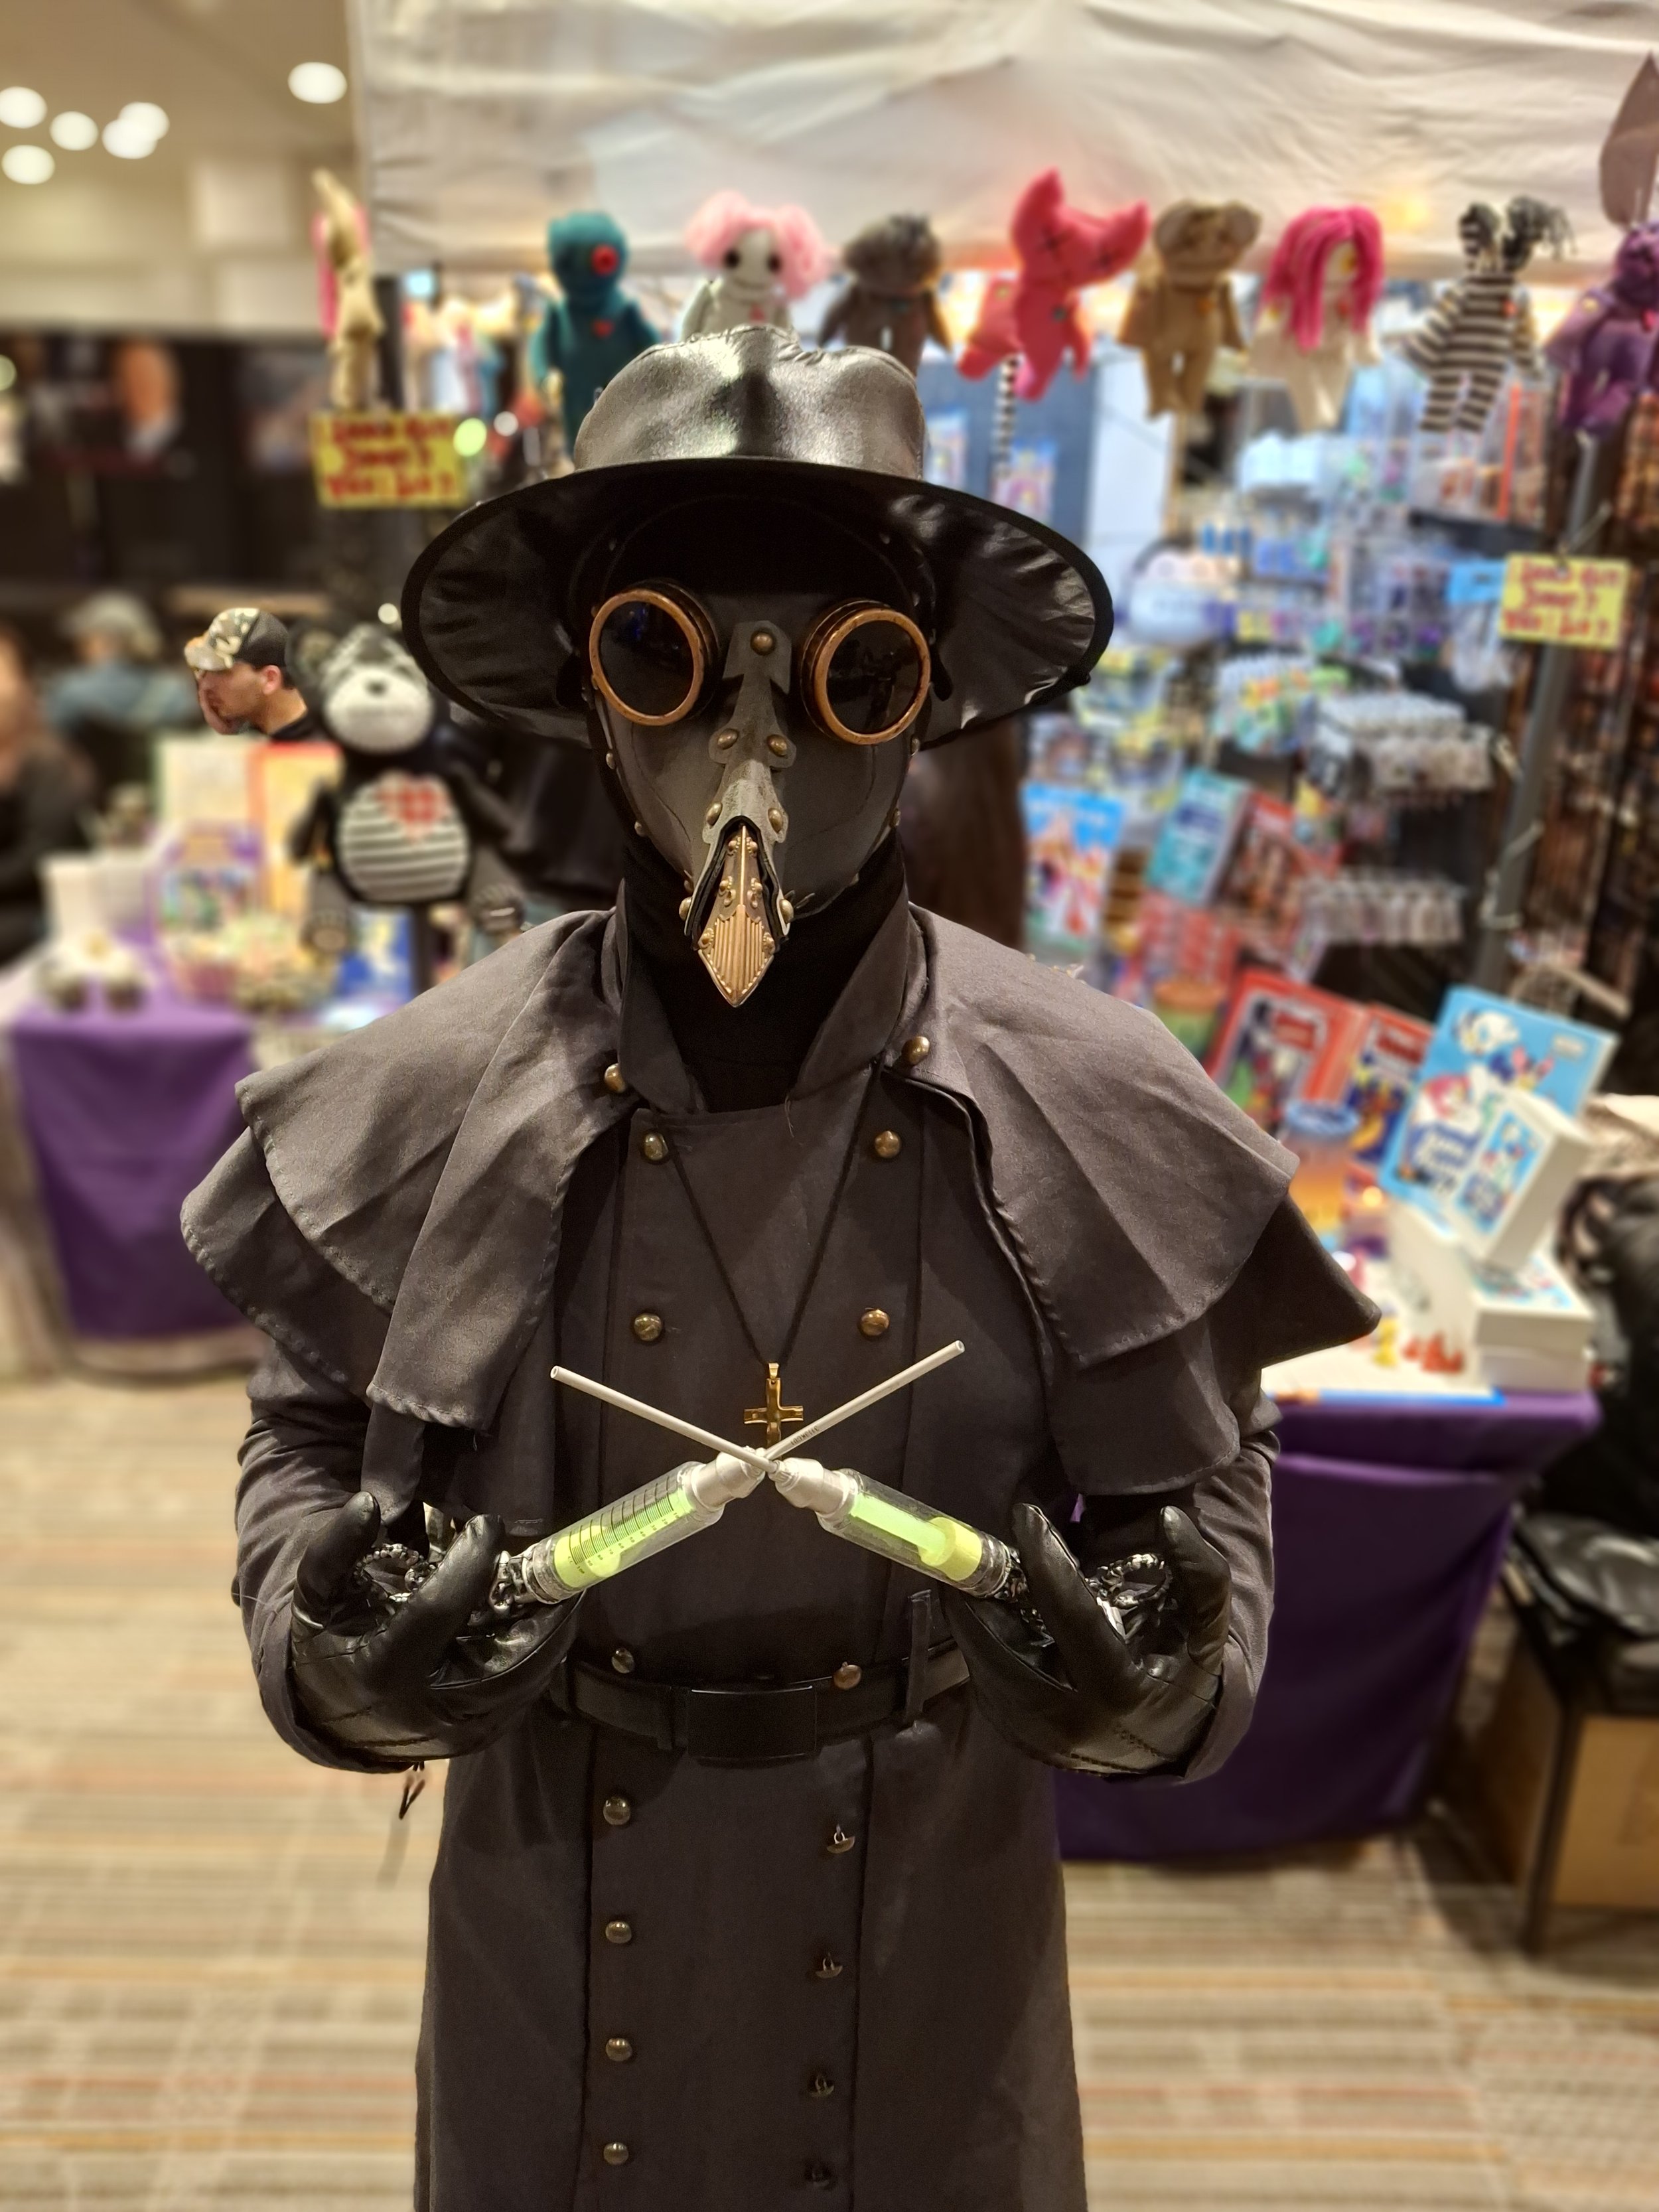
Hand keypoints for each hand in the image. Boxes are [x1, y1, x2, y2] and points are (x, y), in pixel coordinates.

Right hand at [290, 1494, 580, 1765]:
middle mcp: (425, 1708)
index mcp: (383, 1669)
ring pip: (525, 1677)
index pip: (438, 1609)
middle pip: (503, 1654)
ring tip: (555, 1584)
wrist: (329, 1715)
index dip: (470, 1562)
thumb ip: (334, 1547)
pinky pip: (524, 1692)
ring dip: (547, 1628)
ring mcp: (458, 1730)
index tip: (489, 1524)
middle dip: (534, 1605)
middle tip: (546, 1558)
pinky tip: (539, 1618)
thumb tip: (368, 1503)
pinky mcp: (479, 1737)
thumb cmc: (328, 1643)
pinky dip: (540, 1653)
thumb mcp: (316, 1594)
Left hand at [940, 1502, 1228, 1776]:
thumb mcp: (1205, 1627)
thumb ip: (1200, 1572)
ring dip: (974, 1610)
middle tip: (983, 1542)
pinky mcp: (1014, 1735)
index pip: (1071, 1614)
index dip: (1044, 1560)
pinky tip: (987, 1606)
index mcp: (1119, 1691)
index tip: (1025, 1514)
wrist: (1167, 1746)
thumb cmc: (1184, 1675)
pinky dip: (978, 1637)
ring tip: (978, 1569)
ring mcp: (1035, 1735)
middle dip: (986, 1587)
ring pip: (983, 1660)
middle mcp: (1069, 1722)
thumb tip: (1167, 1519)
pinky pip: (982, 1677)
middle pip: (1003, 1641)